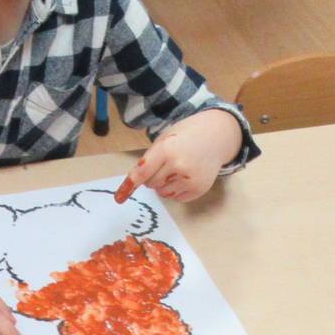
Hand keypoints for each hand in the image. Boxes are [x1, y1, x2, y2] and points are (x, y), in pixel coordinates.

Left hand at [118, 109, 241, 202]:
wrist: (216, 136)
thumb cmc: (185, 136)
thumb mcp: (164, 139)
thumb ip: (150, 159)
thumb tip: (137, 183)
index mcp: (167, 149)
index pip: (143, 172)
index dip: (129, 185)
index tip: (119, 198)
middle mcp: (179, 165)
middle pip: (151, 184)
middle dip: (152, 177)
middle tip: (165, 163)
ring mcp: (190, 179)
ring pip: (162, 193)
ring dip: (164, 184)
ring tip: (177, 168)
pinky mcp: (199, 189)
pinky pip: (176, 198)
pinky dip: (175, 189)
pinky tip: (185, 175)